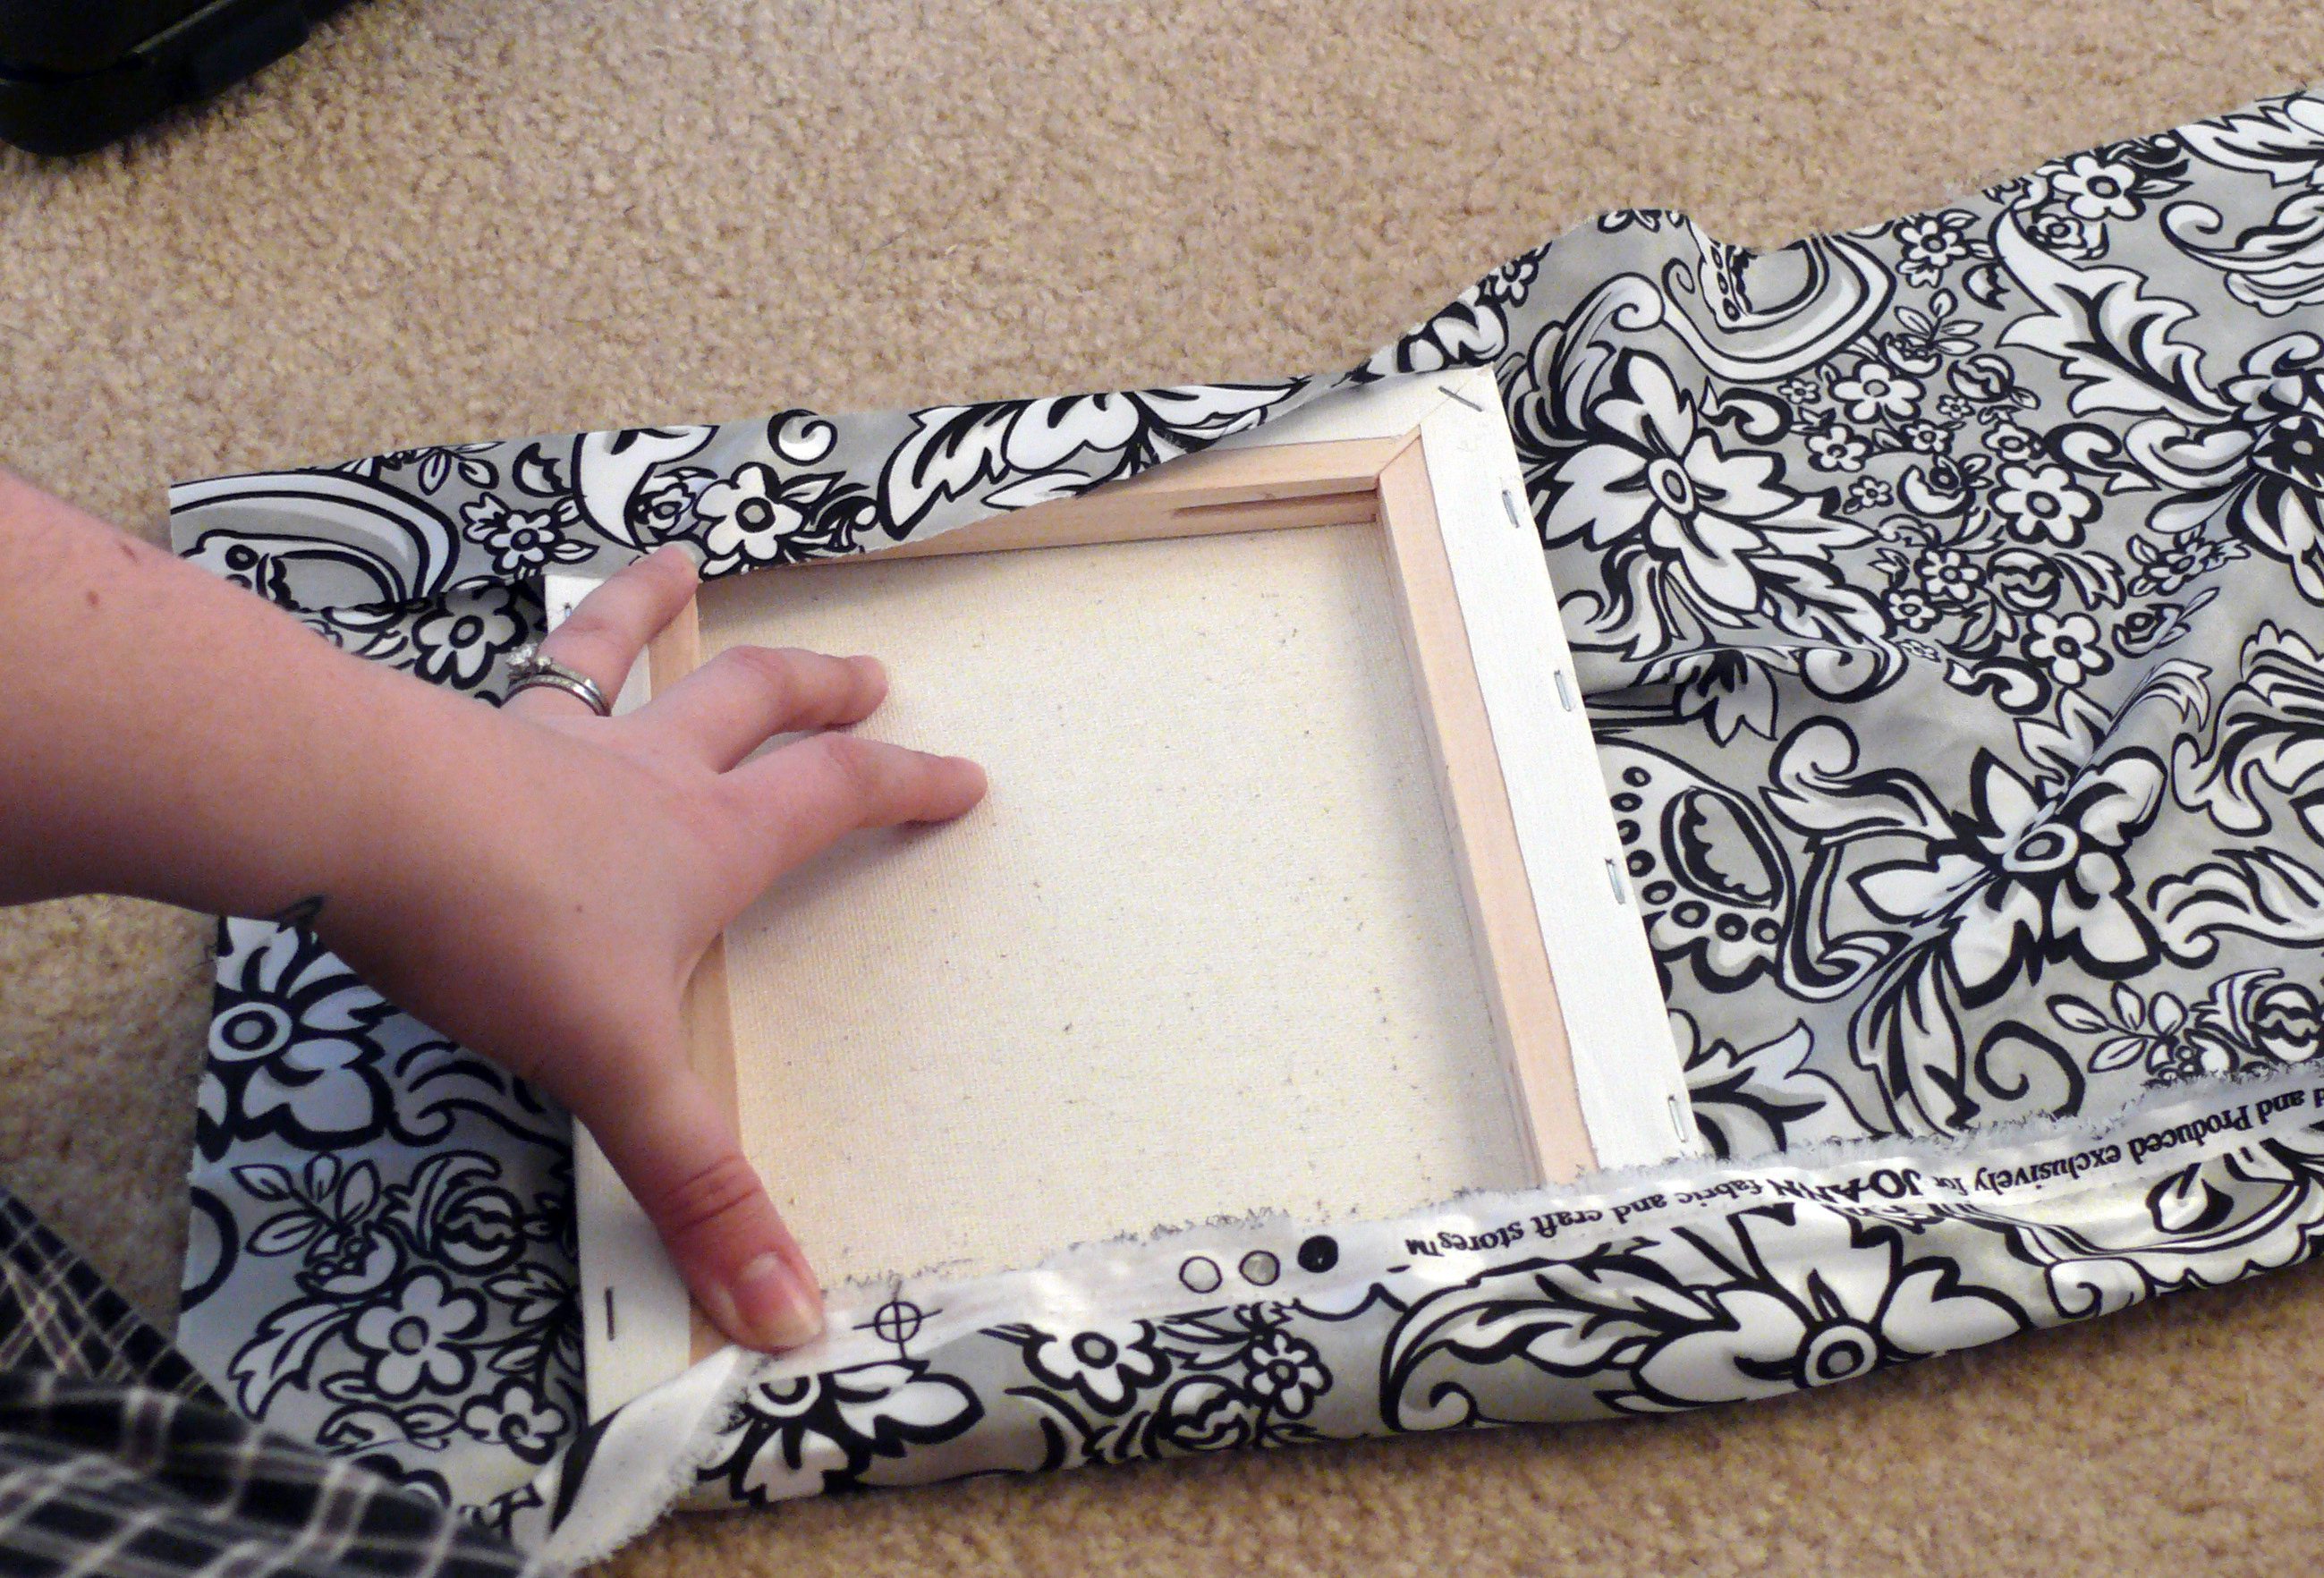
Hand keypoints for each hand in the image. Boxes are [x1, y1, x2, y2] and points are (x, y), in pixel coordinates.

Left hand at [313, 547, 985, 1351]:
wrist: (355, 820)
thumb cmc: (503, 930)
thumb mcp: (617, 1072)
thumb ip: (698, 1190)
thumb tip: (791, 1316)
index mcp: (705, 842)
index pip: (834, 799)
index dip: (907, 786)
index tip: (967, 776)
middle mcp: (644, 774)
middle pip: (755, 709)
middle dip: (820, 695)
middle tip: (871, 675)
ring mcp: (551, 739)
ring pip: (627, 662)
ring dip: (664, 617)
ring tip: (687, 566)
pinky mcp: (462, 732)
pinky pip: (515, 667)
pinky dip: (540, 628)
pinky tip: (530, 609)